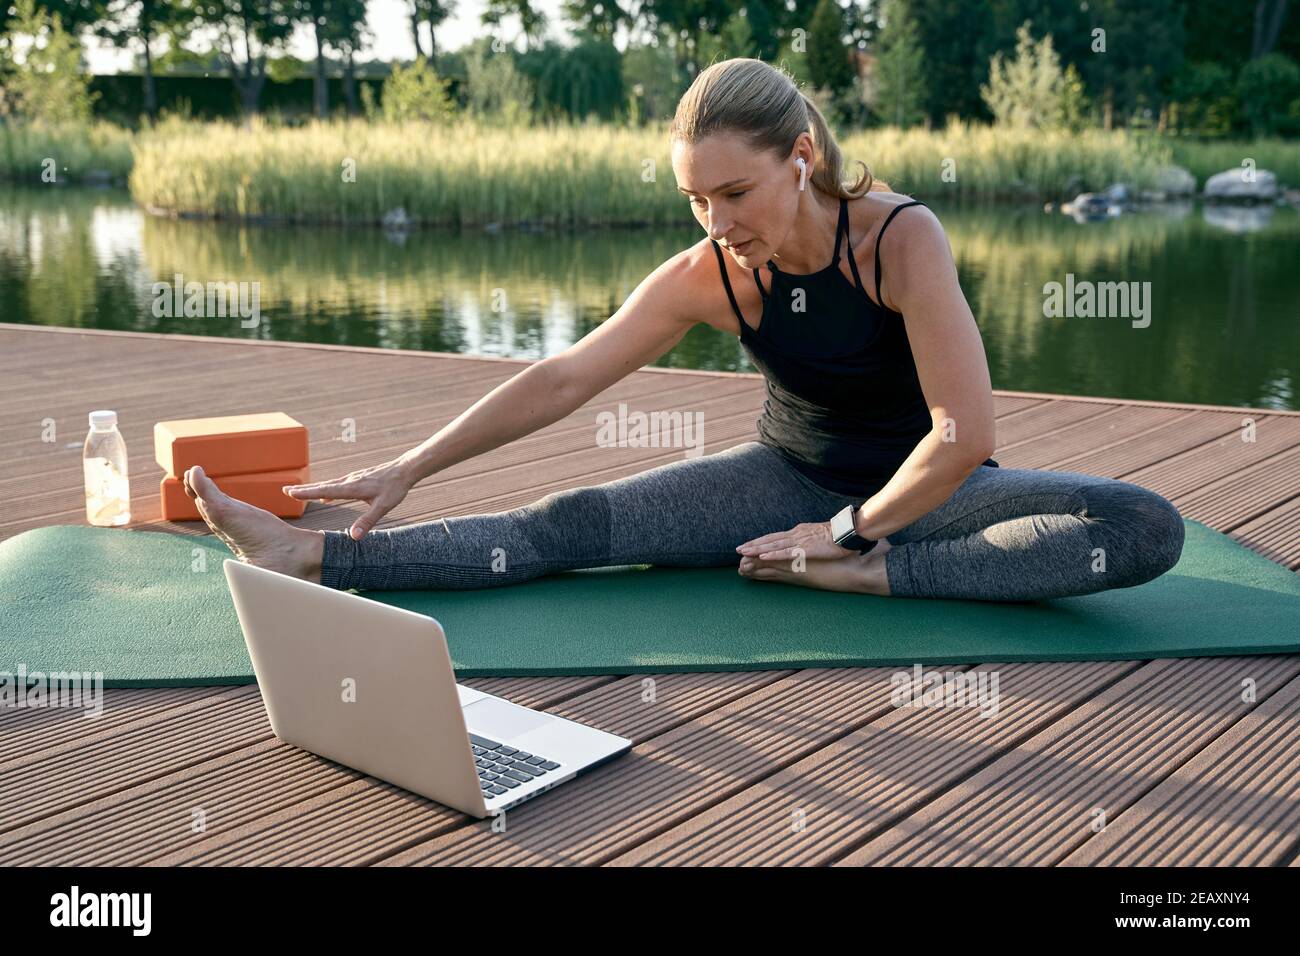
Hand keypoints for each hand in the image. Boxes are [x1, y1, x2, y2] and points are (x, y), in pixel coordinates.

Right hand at [283, 457, 416, 539]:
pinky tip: (326, 494)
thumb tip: (352, 536)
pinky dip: (327, 488)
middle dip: (304, 489)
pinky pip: (338, 484)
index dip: (307, 493)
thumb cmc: (395, 488)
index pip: (325, 490)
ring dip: (313, 488)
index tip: (290, 492)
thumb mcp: (383, 507)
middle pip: (322, 485)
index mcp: (352, 488)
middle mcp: (350, 481)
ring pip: (329, 484)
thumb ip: (368, 521)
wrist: (406, 469)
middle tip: (285, 490)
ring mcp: (353, 478)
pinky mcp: (358, 478)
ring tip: (299, 492)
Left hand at [735, 521, 858, 562]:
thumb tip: (803, 542)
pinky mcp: (805, 549)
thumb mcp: (819, 536)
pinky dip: (773, 554)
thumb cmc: (838, 535)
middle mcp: (796, 534)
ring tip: (743, 552)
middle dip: (753, 544)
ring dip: (757, 549)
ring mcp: (799, 541)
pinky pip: (786, 553)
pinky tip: (763, 556)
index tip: (749, 544)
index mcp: (799, 532)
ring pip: (773, 546)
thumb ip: (809, 539)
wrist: (849, 532)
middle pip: (770, 539)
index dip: (761, 541)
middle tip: (738, 549)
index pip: (776, 536)